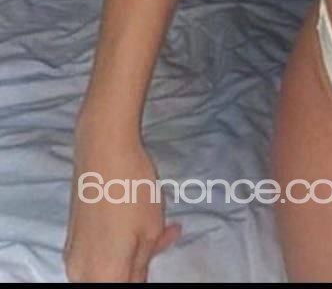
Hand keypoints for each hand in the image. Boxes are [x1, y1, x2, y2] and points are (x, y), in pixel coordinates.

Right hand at [63, 124, 181, 282]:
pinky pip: (97, 252)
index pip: (130, 287)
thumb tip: (138, 277)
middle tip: (167, 236)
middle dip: (141, 264)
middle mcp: (79, 273)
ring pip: (108, 266)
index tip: (158, 252)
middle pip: (117, 278)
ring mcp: (71, 255)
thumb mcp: (150, 230)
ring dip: (133, 252)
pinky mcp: (71, 237)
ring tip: (160, 224)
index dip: (146, 274)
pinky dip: (118, 242)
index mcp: (103, 277)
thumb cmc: (132, 190)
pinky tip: (137, 218)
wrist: (102, 149)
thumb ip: (143, 263)